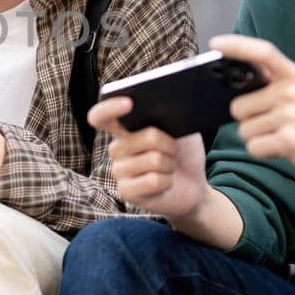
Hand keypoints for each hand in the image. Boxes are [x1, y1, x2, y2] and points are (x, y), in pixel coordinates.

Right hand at [87, 97, 208, 219]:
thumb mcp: (182, 130)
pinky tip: (166, 183)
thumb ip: (170, 116)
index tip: (129, 102)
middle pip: (149, 136)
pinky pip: (154, 180)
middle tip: (174, 151)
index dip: (110, 108)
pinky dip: (168, 181)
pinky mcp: (126, 191)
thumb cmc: (183, 154)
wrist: (192, 186)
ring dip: (170, 164)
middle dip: (171, 144)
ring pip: (154, 159)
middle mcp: (116, 148)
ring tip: (169, 168)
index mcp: (123, 128)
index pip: (101, 116)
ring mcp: (119, 170)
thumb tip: (169, 107)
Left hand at [212, 34, 294, 182]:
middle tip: (274, 123)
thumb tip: (232, 82)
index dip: (237, 46)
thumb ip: (272, 83)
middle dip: (248, 119)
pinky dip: (263, 152)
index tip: (216, 44)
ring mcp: (292, 115)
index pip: (264, 52)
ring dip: (257, 137)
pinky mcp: (290, 140)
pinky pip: (253, 147)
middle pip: (238, 106)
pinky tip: (283, 148)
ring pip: (244, 130)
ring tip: (281, 135)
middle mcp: (293, 91)